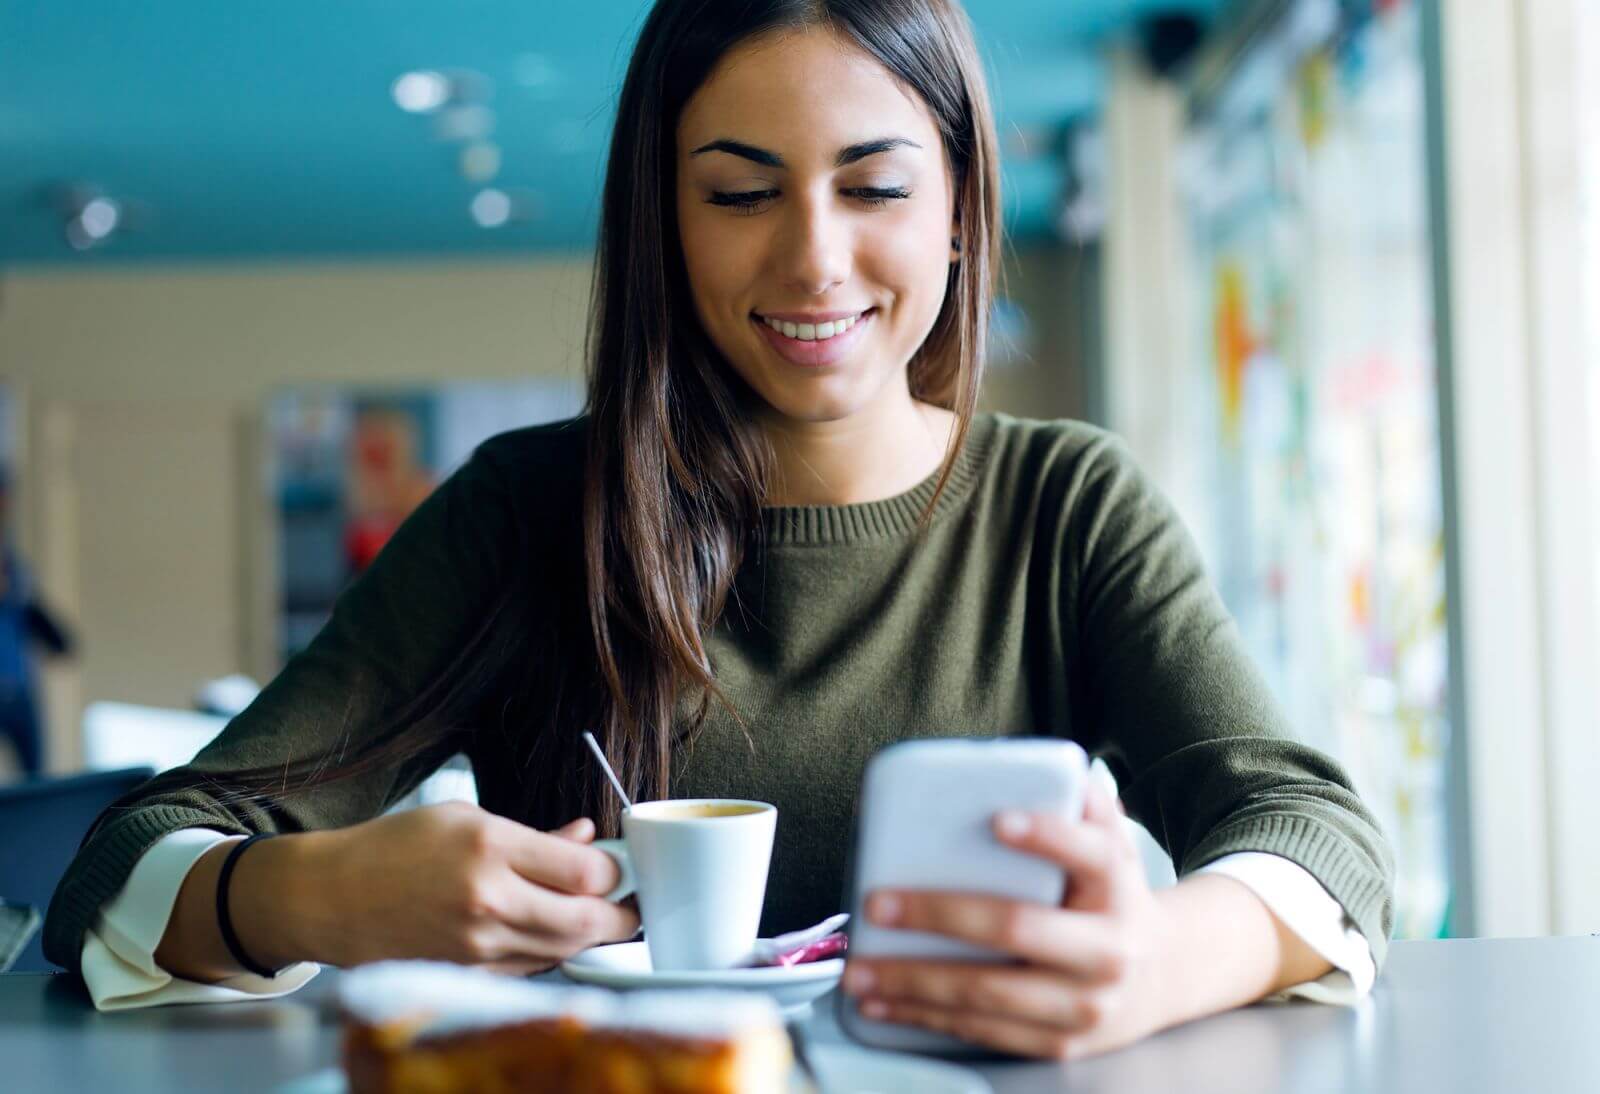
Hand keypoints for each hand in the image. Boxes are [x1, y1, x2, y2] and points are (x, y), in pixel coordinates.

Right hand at [284, 801, 638, 974]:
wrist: (331, 897)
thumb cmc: (395, 848)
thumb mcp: (468, 818)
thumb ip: (535, 836)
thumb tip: (588, 838)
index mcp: (489, 847)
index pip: (585, 872)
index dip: (613, 873)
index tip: (614, 868)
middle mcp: (486, 899)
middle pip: (585, 922)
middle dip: (619, 915)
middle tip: (629, 905)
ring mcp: (476, 945)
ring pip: (563, 950)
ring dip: (588, 936)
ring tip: (596, 917)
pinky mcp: (467, 974)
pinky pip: (531, 968)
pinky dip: (550, 953)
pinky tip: (550, 933)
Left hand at [842, 778, 1180, 1060]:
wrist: (1164, 976)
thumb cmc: (1110, 896)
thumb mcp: (1111, 845)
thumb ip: (1085, 805)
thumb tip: (1061, 766)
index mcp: (1117, 886)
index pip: (1089, 853)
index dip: (1046, 836)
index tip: (997, 821)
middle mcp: (1107, 949)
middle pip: (1017, 928)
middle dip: (939, 914)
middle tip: (876, 902)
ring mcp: (1084, 1004)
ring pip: (989, 993)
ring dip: (914, 982)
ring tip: (859, 970)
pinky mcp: (1060, 1042)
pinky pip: (985, 1030)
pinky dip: (927, 1018)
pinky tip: (885, 1004)